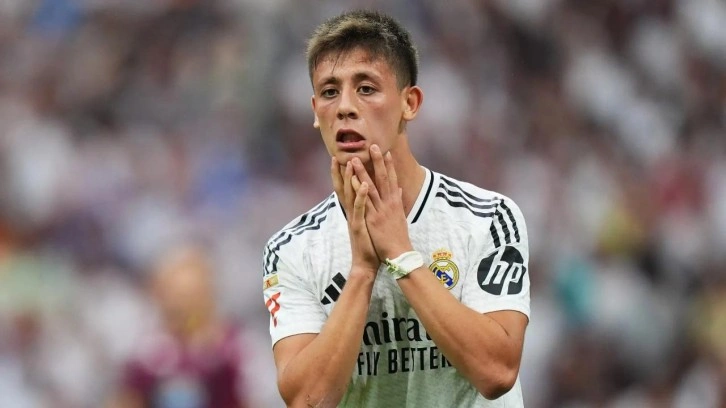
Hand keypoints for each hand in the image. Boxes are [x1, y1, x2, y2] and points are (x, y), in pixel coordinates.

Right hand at [331, 157, 378, 272]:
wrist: (366, 264)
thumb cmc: (370, 244)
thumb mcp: (369, 223)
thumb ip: (368, 209)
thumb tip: (370, 198)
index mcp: (354, 211)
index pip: (347, 188)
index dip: (343, 174)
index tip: (343, 158)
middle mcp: (351, 213)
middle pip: (343, 188)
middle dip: (340, 172)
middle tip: (338, 155)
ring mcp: (354, 218)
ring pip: (350, 195)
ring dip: (350, 179)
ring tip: (351, 163)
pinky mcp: (359, 225)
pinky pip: (359, 208)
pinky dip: (360, 196)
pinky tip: (363, 184)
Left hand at [350, 145, 413, 260]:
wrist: (399, 253)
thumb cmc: (399, 237)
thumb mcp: (400, 217)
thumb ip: (399, 202)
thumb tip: (400, 191)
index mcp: (395, 203)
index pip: (393, 180)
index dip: (389, 165)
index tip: (386, 152)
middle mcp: (389, 203)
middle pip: (384, 178)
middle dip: (378, 161)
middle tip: (373, 146)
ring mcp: (380, 210)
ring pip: (371, 187)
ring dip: (363, 172)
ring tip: (355, 159)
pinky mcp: (372, 219)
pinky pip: (365, 202)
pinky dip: (360, 191)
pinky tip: (355, 181)